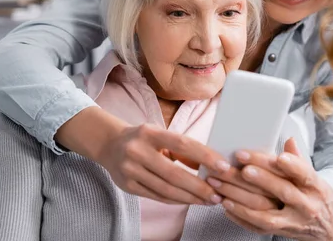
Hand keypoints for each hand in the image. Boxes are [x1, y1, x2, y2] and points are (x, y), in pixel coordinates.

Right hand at [97, 122, 231, 205]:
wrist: (109, 145)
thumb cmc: (144, 138)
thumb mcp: (161, 135)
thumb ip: (183, 150)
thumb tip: (210, 165)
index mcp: (150, 133)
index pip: (182, 144)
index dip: (205, 156)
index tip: (224, 167)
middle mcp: (137, 151)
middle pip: (174, 174)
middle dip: (200, 186)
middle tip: (218, 194)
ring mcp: (130, 170)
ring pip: (166, 189)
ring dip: (190, 197)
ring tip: (208, 200)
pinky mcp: (127, 186)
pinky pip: (157, 197)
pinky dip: (176, 200)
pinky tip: (190, 200)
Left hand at [219, 139, 332, 240]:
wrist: (330, 231)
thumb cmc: (319, 199)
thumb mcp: (317, 180)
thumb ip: (299, 161)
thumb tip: (289, 140)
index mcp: (316, 187)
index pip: (304, 174)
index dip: (293, 166)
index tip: (279, 157)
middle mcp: (306, 205)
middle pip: (284, 191)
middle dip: (262, 179)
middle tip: (243, 168)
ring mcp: (294, 222)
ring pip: (267, 214)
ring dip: (243, 201)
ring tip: (224, 187)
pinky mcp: (282, 232)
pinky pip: (259, 227)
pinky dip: (242, 217)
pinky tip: (227, 205)